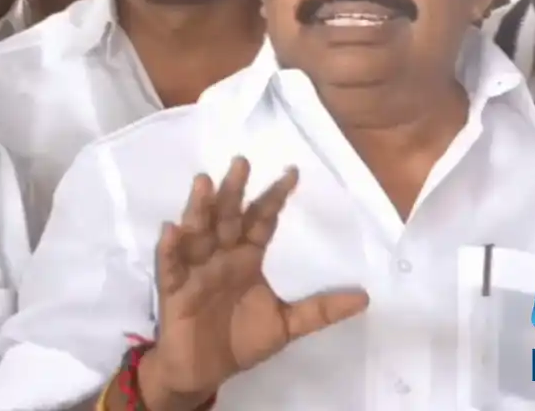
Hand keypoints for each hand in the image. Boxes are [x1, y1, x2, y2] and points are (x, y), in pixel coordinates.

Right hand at [139, 158, 368, 406]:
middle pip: (229, 217)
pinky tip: (172, 230)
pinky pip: (170, 265)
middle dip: (235, 191)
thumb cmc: (241, 341)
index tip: (292, 173)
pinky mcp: (174, 289)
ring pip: (198, 232)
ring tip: (204, 183)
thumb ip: (320, 310)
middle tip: (242, 162)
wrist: (203, 373)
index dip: (275, 197)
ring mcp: (196, 269)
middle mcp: (222, 255)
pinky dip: (169, 248)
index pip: (262, 220)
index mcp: (247, 258)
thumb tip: (365, 299)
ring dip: (200, 208)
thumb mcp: (286, 325)